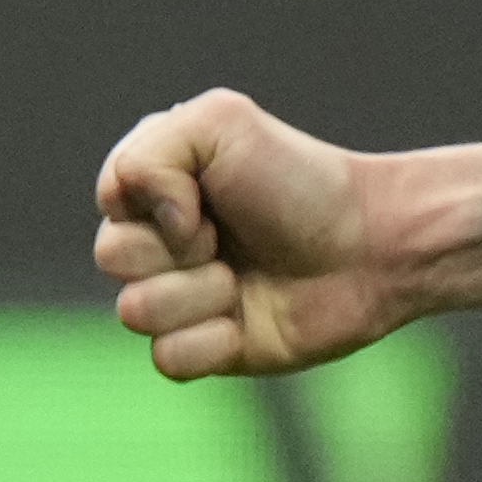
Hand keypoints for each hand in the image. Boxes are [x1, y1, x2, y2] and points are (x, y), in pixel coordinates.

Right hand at [93, 89, 411, 378]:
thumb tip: (148, 224)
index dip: (157, 200)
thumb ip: (148, 153)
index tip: (211, 194)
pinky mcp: (206, 350)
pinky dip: (211, 340)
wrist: (371, 244)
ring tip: (243, 278)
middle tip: (230, 237)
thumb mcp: (220, 123)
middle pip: (111, 258)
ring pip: (135, 312)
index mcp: (159, 188)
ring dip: (199, 294)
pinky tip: (247, 320)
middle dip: (177, 249)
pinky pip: (167, 359)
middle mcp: (162, 243)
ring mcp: (182, 299)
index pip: (110, 200)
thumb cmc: (300, 181)